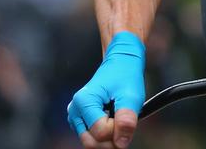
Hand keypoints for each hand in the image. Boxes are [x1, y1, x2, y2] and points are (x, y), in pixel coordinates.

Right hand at [67, 32, 144, 148]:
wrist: (120, 64)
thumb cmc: (125, 76)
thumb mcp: (131, 96)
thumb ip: (126, 121)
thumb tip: (121, 144)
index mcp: (83, 101)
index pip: (100, 133)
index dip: (117, 128)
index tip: (123, 113)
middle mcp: (75, 109)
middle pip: (92, 142)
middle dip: (111, 138)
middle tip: (122, 121)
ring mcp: (75, 115)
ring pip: (91, 142)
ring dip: (108, 136)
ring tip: (116, 117)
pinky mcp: (79, 119)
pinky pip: (92, 137)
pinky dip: (104, 134)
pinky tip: (111, 119)